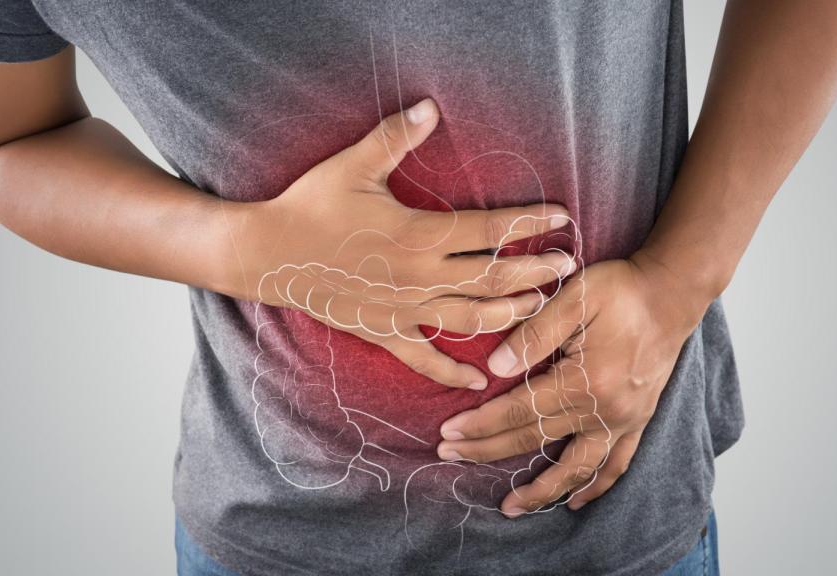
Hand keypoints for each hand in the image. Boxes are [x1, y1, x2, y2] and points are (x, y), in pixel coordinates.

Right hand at [223, 98, 574, 389]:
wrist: (268, 254)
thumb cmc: (311, 205)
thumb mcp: (353, 165)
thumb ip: (395, 136)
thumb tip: (431, 106)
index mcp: (419, 234)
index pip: (490, 231)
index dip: (530, 223)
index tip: (562, 217)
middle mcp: (420, 277)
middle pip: (493, 280)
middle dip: (536, 274)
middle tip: (569, 267)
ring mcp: (404, 310)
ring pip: (472, 320)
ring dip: (511, 316)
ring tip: (541, 308)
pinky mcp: (385, 332)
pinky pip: (425, 360)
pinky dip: (453, 374)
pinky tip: (479, 382)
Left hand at [434, 252, 709, 514]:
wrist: (673, 292)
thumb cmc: (622, 289)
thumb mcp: (575, 297)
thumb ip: (534, 333)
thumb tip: (495, 368)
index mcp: (585, 380)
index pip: (519, 410)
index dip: (480, 424)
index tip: (449, 433)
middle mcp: (606, 410)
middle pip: (536, 439)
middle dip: (489, 451)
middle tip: (451, 456)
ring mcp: (625, 420)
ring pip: (577, 468)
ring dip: (542, 491)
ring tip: (510, 507)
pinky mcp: (639, 421)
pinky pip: (616, 465)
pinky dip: (594, 486)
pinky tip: (575, 501)